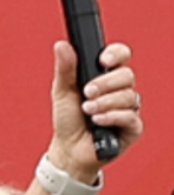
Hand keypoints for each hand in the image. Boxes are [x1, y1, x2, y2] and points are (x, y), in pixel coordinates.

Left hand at [47, 41, 141, 180]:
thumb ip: (65, 68)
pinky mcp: (132, 126)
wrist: (68, 149)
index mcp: (105, 77)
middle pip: (127, 75)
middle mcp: (120, 90)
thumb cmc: (67, 120)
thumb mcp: (62, 91)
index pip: (121, 56)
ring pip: (128, 95)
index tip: (103, 60)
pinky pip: (130, 116)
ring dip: (104, 103)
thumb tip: (61, 45)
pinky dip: (111, 117)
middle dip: (104, 84)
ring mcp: (128, 108)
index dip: (116, 54)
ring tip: (87, 110)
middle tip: (87, 93)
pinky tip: (97, 121)